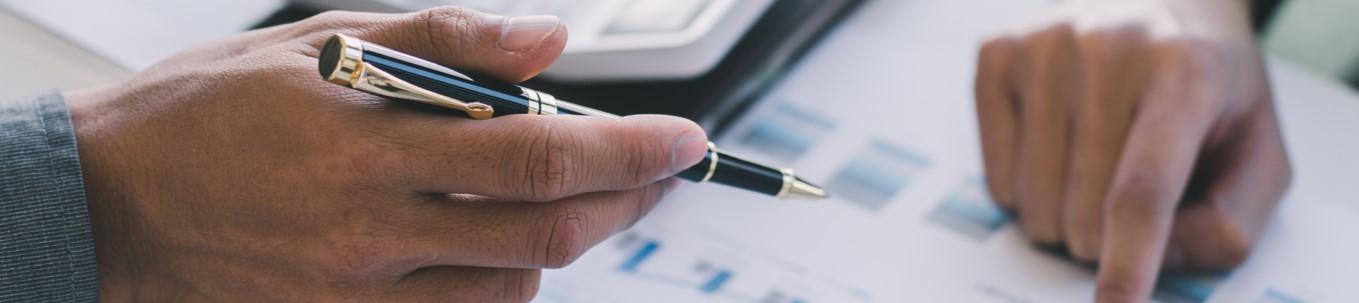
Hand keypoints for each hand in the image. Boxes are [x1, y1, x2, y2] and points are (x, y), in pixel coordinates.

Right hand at [66, 7, 707, 301]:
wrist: (104, 204)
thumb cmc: (205, 112)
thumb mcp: (318, 39)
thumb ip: (446, 39)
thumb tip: (548, 42)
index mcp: (369, 142)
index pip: (536, 151)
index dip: (627, 149)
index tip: (681, 140)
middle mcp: (372, 229)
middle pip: (546, 231)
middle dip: (625, 199)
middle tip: (657, 169)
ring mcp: (360, 290)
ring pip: (515, 287)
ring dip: (568, 240)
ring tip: (570, 195)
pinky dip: (507, 285)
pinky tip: (503, 247)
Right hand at [973, 0, 1289, 300]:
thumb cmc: (1203, 82)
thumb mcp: (1256, 146)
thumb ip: (1232, 220)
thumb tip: (1161, 260)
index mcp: (1186, 71)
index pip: (1144, 188)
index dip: (1129, 260)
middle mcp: (1109, 48)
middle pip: (1082, 212)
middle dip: (1106, 234)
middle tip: (1128, 188)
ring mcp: (1044, 47)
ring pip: (1033, 204)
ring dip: (1064, 213)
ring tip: (1094, 162)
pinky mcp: (997, 54)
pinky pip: (994, 178)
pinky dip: (1025, 187)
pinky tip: (1055, 145)